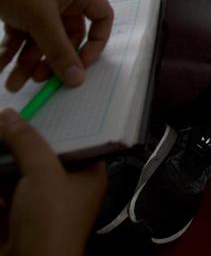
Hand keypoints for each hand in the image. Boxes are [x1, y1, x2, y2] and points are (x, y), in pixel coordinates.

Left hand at [0, 0, 112, 90]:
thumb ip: (59, 52)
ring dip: (28, 63)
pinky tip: (0, 67)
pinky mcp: (19, 9)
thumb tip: (78, 80)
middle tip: (38, 79)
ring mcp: (40, 4)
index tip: (80, 67)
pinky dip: (12, 52)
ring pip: (42, 40)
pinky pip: (21, 36)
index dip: (95, 44)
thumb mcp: (41, 19)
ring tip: (13, 84)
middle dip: (52, 60)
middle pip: (67, 36)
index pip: (101, 18)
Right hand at [0, 109, 105, 255]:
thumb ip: (26, 140)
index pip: (74, 136)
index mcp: (86, 173)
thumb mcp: (43, 173)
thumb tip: (8, 115)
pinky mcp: (16, 217)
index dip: (54, 120)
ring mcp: (39, 203)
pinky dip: (0, 178)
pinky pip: (5, 188)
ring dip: (5, 157)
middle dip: (20, 138)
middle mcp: (66, 186)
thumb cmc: (51, 223)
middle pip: (41, 152)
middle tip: (4, 118)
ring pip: (19, 171)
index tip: (36, 102)